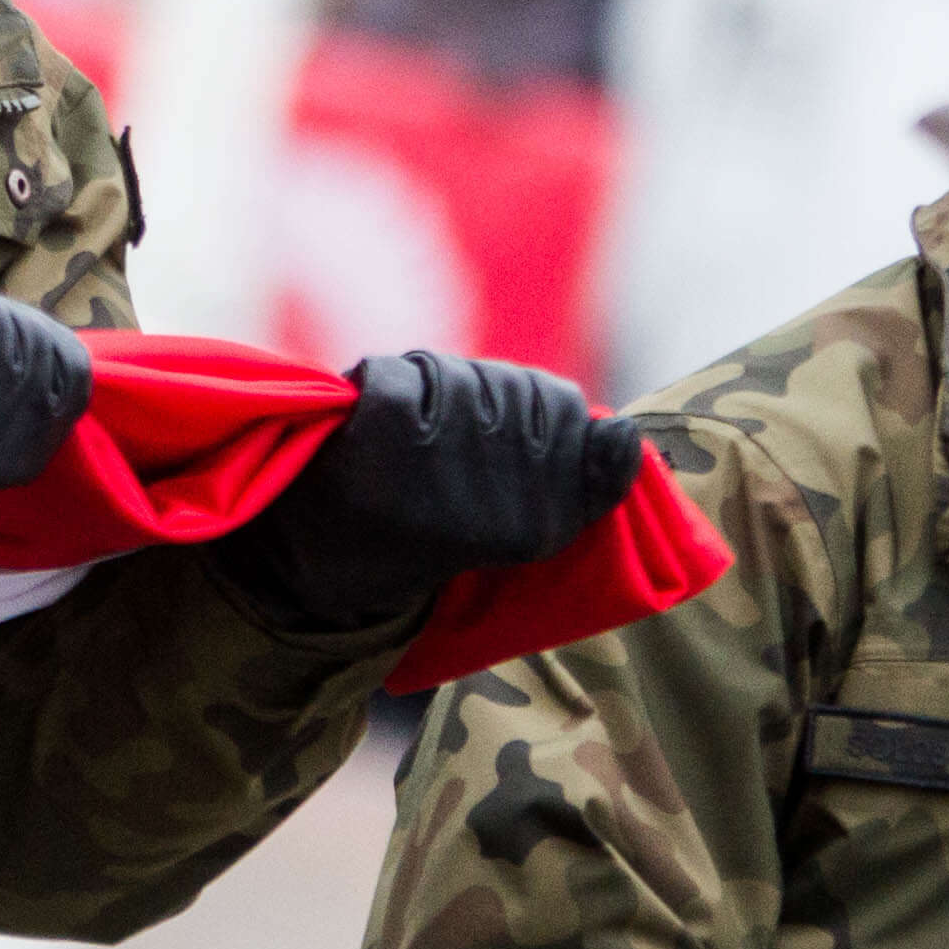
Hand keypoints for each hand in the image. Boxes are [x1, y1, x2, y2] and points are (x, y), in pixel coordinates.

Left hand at [202, 353, 646, 633]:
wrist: (321, 578)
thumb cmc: (430, 545)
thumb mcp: (519, 531)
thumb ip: (578, 482)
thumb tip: (627, 432)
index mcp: (535, 525)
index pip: (571, 412)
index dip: (535, 409)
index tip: (501, 438)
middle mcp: (494, 495)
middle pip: (514, 385)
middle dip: (484, 394)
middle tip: (444, 435)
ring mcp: (437, 459)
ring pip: (459, 373)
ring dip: (433, 386)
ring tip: (410, 431)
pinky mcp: (384, 427)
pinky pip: (402, 370)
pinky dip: (383, 380)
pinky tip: (371, 415)